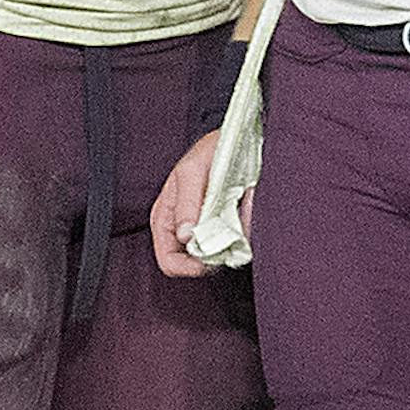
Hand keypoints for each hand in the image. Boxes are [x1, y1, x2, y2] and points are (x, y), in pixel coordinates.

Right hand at [151, 131, 249, 278]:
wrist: (237, 143)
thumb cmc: (209, 152)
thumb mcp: (192, 170)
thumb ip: (187, 203)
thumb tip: (186, 237)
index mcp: (165, 219)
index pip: (169, 262)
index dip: (189, 265)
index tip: (210, 253)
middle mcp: (183, 230)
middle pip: (193, 266)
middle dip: (212, 256)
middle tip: (227, 235)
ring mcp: (205, 233)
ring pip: (216, 260)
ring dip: (229, 246)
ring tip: (236, 219)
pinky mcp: (226, 231)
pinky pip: (234, 248)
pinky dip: (242, 239)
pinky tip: (245, 218)